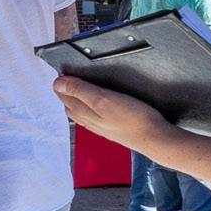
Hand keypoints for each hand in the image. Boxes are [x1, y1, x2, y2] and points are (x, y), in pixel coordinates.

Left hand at [52, 75, 175, 159]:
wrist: (153, 138)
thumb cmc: (131, 119)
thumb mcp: (103, 99)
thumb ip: (80, 91)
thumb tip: (58, 84)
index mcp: (85, 113)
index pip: (65, 98)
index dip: (61, 85)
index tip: (61, 73)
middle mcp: (90, 122)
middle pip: (71, 106)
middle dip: (66, 93)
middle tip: (66, 79)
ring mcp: (101, 127)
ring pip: (81, 114)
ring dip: (76, 102)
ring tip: (76, 90)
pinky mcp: (112, 129)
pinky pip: (93, 119)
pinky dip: (88, 110)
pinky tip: (95, 108)